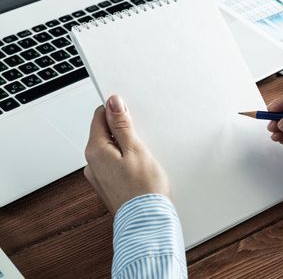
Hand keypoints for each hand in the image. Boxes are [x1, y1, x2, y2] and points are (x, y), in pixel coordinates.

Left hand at [84, 95, 169, 213]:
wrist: (147, 223)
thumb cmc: (144, 191)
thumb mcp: (136, 149)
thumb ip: (122, 125)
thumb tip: (113, 103)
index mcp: (95, 151)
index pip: (100, 116)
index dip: (117, 111)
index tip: (133, 115)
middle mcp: (92, 163)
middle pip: (105, 133)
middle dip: (124, 131)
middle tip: (142, 140)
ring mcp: (99, 176)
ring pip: (112, 149)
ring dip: (127, 147)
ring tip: (143, 158)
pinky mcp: (109, 185)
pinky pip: (115, 164)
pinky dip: (127, 161)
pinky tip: (141, 169)